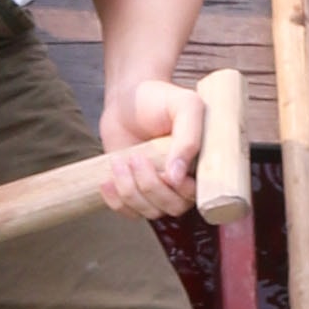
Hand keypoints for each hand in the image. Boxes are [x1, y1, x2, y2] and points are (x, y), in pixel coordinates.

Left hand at [101, 76, 205, 213]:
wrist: (128, 97)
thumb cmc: (160, 98)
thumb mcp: (185, 107)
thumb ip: (189, 138)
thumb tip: (177, 177)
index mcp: (201, 165)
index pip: (198, 196)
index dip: (181, 191)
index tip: (166, 171)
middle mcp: (182, 182)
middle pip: (172, 207)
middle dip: (150, 186)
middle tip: (136, 158)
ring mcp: (158, 189)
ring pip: (150, 212)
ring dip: (130, 190)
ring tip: (120, 161)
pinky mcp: (134, 191)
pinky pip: (129, 212)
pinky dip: (115, 200)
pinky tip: (107, 180)